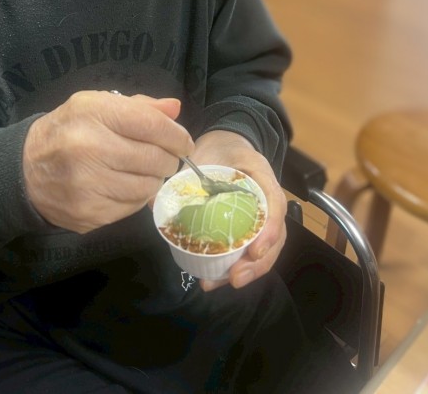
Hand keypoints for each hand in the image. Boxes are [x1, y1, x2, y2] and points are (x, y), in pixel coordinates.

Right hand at [22, 91, 193, 232]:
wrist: (25, 169)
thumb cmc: (68, 130)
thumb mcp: (96, 105)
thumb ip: (139, 106)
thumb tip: (174, 109)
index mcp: (93, 114)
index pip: (151, 125)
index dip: (176, 135)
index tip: (184, 142)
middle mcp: (89, 148)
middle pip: (155, 158)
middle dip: (168, 159)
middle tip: (163, 158)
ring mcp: (88, 185)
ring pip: (148, 186)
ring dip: (153, 179)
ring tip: (142, 170)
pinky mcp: (89, 214)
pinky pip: (132, 207)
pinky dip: (136, 196)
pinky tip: (125, 185)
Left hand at [188, 130, 286, 290]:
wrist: (225, 144)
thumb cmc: (217, 148)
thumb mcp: (203, 154)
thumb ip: (183, 174)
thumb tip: (152, 203)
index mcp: (260, 174)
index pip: (275, 203)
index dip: (269, 230)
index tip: (254, 251)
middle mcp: (267, 197)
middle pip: (275, 234)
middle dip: (259, 262)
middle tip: (235, 278)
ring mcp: (261, 213)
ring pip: (266, 247)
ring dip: (249, 270)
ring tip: (224, 283)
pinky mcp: (250, 225)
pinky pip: (250, 248)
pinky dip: (236, 266)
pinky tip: (214, 279)